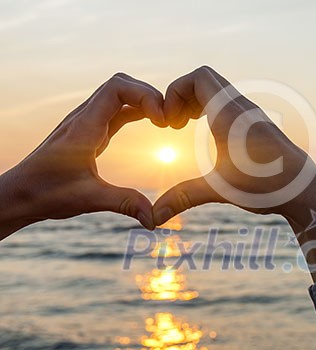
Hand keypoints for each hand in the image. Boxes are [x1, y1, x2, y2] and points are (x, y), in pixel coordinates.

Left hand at [0, 73, 163, 237]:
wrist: (20, 194)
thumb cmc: (46, 193)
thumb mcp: (89, 199)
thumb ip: (124, 203)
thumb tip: (154, 218)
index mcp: (84, 127)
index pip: (117, 89)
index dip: (144, 95)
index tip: (162, 119)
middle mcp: (84, 118)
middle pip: (120, 84)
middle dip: (148, 95)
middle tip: (168, 119)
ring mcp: (86, 122)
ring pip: (118, 94)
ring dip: (143, 100)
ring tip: (164, 120)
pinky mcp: (89, 131)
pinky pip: (116, 110)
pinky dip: (136, 110)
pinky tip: (151, 123)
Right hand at [153, 67, 315, 280]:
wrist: (306, 190)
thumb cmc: (267, 187)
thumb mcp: (220, 189)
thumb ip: (184, 198)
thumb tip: (153, 218)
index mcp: (230, 115)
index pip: (198, 77)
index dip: (175, 91)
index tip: (168, 122)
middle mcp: (242, 108)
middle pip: (206, 79)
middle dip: (182, 95)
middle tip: (173, 123)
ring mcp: (252, 115)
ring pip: (219, 90)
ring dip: (197, 101)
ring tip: (184, 126)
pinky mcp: (258, 125)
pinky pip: (228, 103)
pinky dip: (211, 109)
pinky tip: (208, 135)